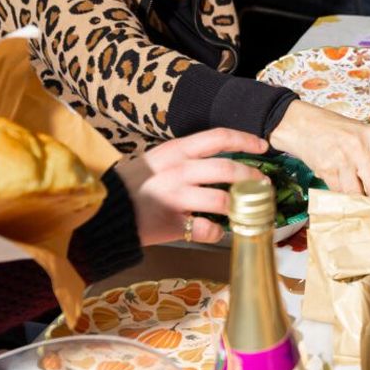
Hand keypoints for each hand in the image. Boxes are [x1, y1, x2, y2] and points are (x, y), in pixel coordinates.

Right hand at [116, 128, 268, 244]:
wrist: (106, 210)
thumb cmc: (133, 185)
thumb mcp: (157, 160)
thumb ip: (185, 158)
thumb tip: (219, 161)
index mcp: (176, 151)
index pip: (218, 137)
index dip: (245, 140)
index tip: (263, 146)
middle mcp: (178, 170)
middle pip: (227, 168)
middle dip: (252, 177)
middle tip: (263, 184)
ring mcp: (176, 197)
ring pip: (222, 199)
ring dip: (241, 206)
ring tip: (247, 209)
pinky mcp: (173, 223)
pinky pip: (207, 229)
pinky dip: (218, 232)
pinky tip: (218, 232)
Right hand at [268, 101, 369, 198]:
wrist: (304, 125)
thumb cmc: (338, 131)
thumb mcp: (362, 132)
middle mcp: (359, 146)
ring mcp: (341, 159)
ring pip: (358, 193)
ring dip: (363, 203)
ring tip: (365, 204)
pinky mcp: (326, 170)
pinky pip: (341, 192)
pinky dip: (345, 198)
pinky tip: (347, 196)